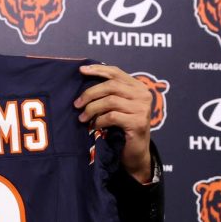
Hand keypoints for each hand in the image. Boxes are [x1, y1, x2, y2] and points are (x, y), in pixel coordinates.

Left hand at [76, 64, 152, 183]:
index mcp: (138, 87)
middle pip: (111, 86)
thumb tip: (84, 78)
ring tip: (83, 118)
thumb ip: (108, 93)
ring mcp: (142, 109)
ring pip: (110, 101)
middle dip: (90, 93)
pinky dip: (99, 121)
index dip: (98, 70)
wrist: (135, 152)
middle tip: (77, 104)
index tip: (81, 70)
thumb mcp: (117, 106)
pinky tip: (94, 126)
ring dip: (92, 109)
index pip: (116, 73)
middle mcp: (143, 95)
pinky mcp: (138, 122)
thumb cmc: (122, 127)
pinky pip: (111, 116)